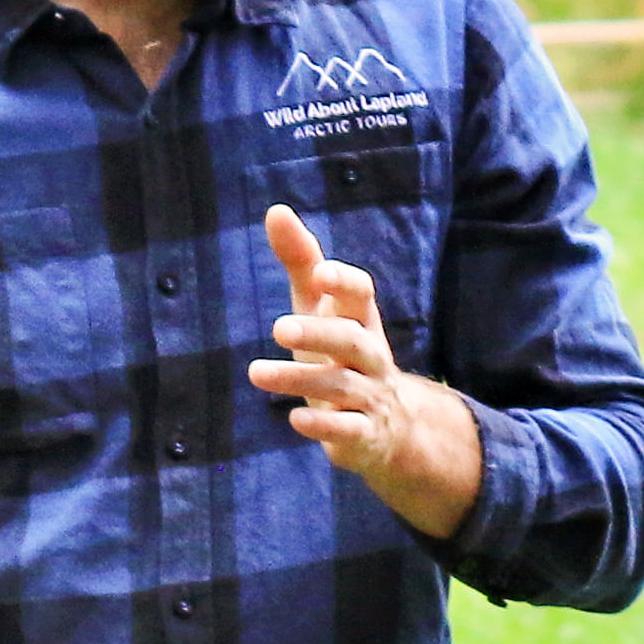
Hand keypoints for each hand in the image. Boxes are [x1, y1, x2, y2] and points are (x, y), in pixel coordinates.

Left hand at [252, 204, 483, 538]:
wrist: (388, 425)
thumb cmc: (341, 352)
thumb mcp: (320, 308)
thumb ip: (301, 262)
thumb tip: (276, 209)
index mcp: (361, 320)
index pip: (363, 296)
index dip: (345, 284)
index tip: (321, 274)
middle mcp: (370, 356)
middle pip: (353, 340)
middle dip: (320, 333)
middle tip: (279, 328)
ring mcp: (369, 396)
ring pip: (341, 385)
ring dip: (298, 378)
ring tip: (255, 373)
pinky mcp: (363, 434)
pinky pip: (348, 428)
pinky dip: (323, 425)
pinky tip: (295, 419)